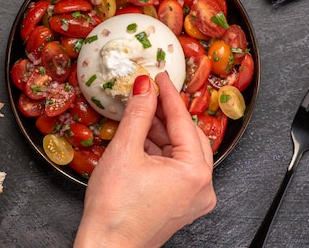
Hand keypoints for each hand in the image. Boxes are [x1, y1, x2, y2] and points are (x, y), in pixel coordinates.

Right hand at [74, 72, 216, 247]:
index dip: (168, 95)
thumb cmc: (115, 209)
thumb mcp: (125, 150)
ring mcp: (194, 198)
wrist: (106, 247)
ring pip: (182, 152)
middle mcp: (203, 187)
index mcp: (195, 173)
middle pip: (188, 136)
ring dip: (161, 133)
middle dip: (166, 114)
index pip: (183, 121)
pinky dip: (161, 153)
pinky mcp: (182, 205)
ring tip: (140, 117)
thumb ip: (139, 113)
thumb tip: (144, 87)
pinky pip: (177, 169)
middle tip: (148, 94)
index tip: (158, 76)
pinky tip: (142, 141)